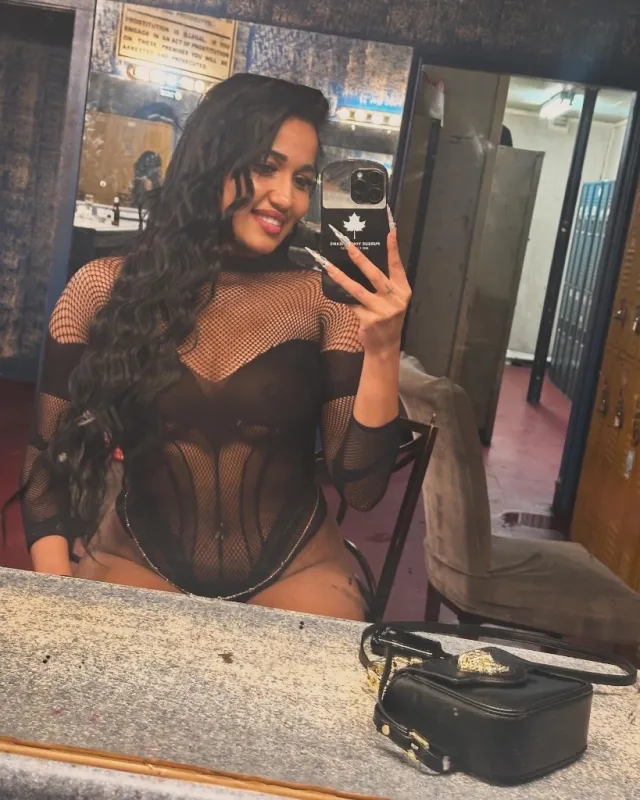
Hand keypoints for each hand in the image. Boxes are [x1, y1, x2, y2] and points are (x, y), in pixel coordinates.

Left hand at [307, 214, 410, 355]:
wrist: (385, 345)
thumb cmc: (387, 317)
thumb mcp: (392, 300)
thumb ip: (385, 284)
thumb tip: (363, 262)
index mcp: (403, 290)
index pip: (397, 266)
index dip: (393, 249)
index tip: (390, 232)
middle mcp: (395, 299)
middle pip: (375, 275)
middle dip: (360, 259)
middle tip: (348, 246)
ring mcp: (382, 310)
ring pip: (357, 290)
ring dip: (341, 277)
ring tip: (329, 266)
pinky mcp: (369, 320)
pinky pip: (351, 304)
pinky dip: (341, 296)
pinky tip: (330, 288)